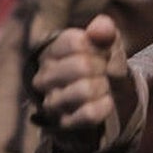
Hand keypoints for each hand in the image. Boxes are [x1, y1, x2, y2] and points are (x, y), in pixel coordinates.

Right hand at [30, 14, 132, 152]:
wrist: (108, 99)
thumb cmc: (102, 64)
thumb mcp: (106, 42)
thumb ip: (104, 30)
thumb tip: (100, 28)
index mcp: (51, 51)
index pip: (76, 42)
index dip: (99, 46)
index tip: (103, 52)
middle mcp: (45, 77)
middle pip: (81, 65)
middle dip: (104, 67)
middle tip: (106, 71)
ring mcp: (52, 102)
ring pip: (85, 90)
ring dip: (105, 87)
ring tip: (104, 86)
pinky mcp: (64, 124)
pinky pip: (90, 114)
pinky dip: (105, 106)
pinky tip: (107, 101)